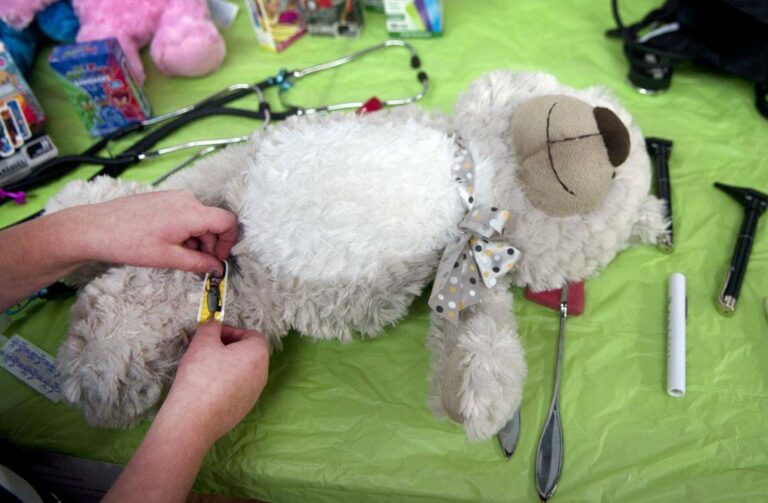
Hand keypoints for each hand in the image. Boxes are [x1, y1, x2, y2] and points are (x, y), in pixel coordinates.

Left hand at [74, 190, 237, 274]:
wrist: (94, 228)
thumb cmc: (129, 243)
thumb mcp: (167, 258)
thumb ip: (198, 262)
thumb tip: (217, 268)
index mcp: (191, 213)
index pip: (228, 222)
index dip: (229, 242)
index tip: (217, 259)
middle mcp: (186, 200)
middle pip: (213, 222)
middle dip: (211, 244)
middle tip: (198, 264)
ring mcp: (174, 197)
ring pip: (199, 219)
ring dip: (197, 239)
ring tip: (178, 255)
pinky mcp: (163, 198)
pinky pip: (186, 214)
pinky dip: (185, 231)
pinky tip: (168, 244)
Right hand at [159, 322, 269, 443]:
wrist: (193, 419)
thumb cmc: (200, 375)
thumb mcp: (202, 342)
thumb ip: (210, 328)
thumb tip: (213, 325)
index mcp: (258, 355)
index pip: (251, 334)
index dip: (231, 330)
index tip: (212, 335)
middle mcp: (262, 374)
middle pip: (248, 353)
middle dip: (227, 347)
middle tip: (206, 348)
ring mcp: (254, 394)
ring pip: (242, 371)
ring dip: (225, 365)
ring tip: (202, 367)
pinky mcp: (243, 409)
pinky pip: (236, 388)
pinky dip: (224, 383)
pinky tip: (204, 387)